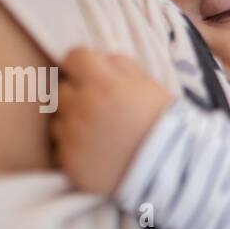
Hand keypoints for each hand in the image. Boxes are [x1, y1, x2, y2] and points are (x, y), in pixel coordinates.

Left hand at [51, 47, 170, 194]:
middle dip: (79, 94)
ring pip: (59, 118)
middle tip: (102, 109)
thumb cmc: (163, 124)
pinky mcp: (70, 162)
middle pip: (63, 88)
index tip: (92, 75)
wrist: (170, 171)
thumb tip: (99, 59)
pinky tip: (98, 152)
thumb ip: (121, 65)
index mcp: (104, 85)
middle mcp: (84, 108)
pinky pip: (62, 146)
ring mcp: (74, 137)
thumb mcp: (150, 86)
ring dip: (74, 121)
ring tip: (101, 133)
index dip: (84, 64)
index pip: (74, 57)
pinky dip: (75, 148)